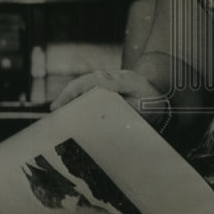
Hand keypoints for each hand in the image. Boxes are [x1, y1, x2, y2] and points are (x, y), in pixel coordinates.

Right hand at [50, 68, 167, 124]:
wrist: (160, 103)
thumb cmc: (147, 92)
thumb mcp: (136, 84)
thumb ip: (120, 81)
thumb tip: (98, 76)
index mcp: (104, 81)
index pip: (81, 85)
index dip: (66, 95)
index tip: (56, 108)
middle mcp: (99, 90)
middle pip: (76, 97)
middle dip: (63, 108)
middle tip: (52, 123)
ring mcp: (101, 101)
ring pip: (81, 108)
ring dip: (70, 118)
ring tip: (59, 131)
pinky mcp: (104, 113)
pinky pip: (90, 118)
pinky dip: (81, 126)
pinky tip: (76, 137)